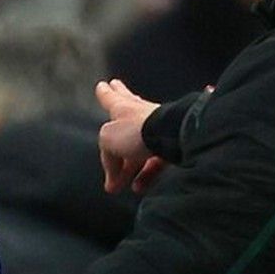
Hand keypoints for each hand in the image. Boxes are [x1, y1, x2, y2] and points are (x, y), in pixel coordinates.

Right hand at [96, 79, 163, 193]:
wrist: (173, 135)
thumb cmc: (137, 131)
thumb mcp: (108, 142)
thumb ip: (108, 158)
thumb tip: (113, 177)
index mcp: (122, 108)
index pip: (110, 98)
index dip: (105, 94)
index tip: (102, 85)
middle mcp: (140, 115)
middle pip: (127, 107)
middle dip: (120, 99)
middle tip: (115, 87)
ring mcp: (158, 130)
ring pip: (140, 145)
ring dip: (129, 165)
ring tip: (119, 182)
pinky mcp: (172, 146)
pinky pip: (155, 162)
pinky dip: (145, 175)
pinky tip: (138, 188)